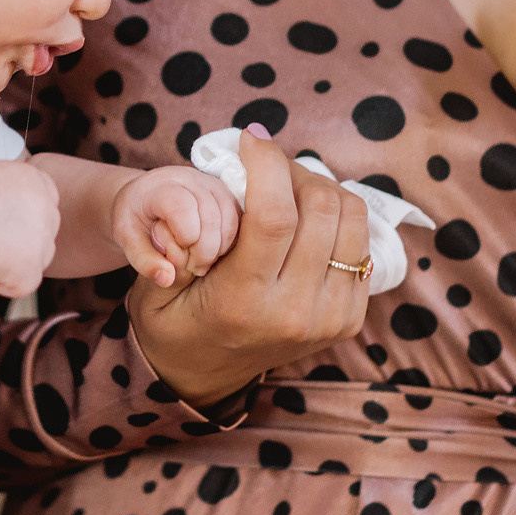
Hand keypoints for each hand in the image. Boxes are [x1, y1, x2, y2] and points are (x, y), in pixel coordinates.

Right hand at [0, 160, 59, 296]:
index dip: (26, 215)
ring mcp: (41, 237)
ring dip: (19, 260)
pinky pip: (27, 284)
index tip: (4, 222)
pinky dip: (7, 284)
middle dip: (25, 238)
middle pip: (46, 229)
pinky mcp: (31, 266)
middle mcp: (45, 205)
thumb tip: (12, 217)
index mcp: (33, 179)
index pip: (47, 199)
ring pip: (42, 256)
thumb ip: (10, 194)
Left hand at [110, 164, 240, 285]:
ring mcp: (211, 184)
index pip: (182, 208)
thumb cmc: (135, 219)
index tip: (178, 258)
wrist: (143, 198)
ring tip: (203, 262)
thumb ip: (144, 261)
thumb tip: (168, 279)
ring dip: (221, 247)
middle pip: (212, 214)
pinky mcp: (226, 193)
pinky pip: (240, 218)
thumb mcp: (126, 240)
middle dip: (206, 250)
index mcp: (161, 186)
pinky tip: (214, 252)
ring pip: (231, 216)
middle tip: (194, 269)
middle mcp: (190, 179)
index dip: (185, 238)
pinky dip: (231, 241)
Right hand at [127, 126, 369, 409]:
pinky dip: (335, 217)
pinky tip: (303, 217)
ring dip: (319, 188)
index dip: (267, 164)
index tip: (251, 139)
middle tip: (266, 164)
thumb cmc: (174, 320)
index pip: (274, 217)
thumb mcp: (156, 286)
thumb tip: (224, 186)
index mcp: (245, 303)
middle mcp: (296, 313)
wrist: (203, 376)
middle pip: (321, 209)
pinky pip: (359, 243)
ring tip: (285, 187)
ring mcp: (330, 317)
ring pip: (350, 218)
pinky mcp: (350, 316)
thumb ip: (181, 239)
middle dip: (293, 170)